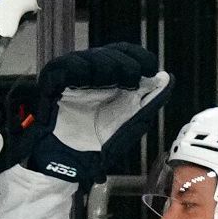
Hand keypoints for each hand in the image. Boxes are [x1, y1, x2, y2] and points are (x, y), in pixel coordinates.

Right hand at [24, 43, 172, 184]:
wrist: (71, 165)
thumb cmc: (97, 147)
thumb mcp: (131, 124)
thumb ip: (149, 101)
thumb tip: (166, 78)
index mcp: (111, 83)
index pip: (125, 54)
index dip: (139, 57)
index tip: (149, 68)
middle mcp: (91, 78)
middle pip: (108, 53)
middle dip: (124, 63)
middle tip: (131, 80)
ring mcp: (71, 81)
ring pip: (87, 57)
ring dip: (104, 65)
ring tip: (112, 82)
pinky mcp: (51, 87)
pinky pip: (61, 68)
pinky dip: (75, 69)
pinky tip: (87, 81)